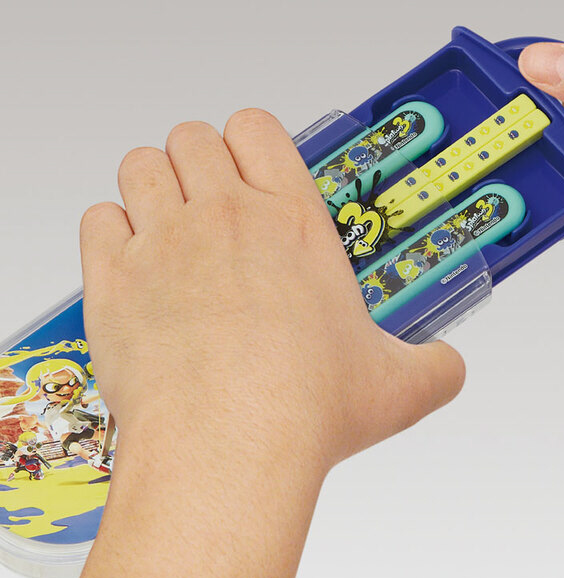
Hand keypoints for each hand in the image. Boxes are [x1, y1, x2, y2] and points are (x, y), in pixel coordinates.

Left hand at [44, 109, 464, 577]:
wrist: (228, 449)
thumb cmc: (306, 410)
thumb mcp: (400, 387)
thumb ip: (437, 367)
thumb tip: (451, 369)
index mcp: (294, 222)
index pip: (257, 127)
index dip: (250, 141)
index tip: (252, 171)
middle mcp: (226, 217)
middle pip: (191, 136)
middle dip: (198, 162)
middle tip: (211, 206)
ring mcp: (164, 243)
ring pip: (140, 165)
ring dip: (153, 186)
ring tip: (170, 229)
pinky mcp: (114, 282)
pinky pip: (98, 220)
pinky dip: (112, 234)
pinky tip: (136, 268)